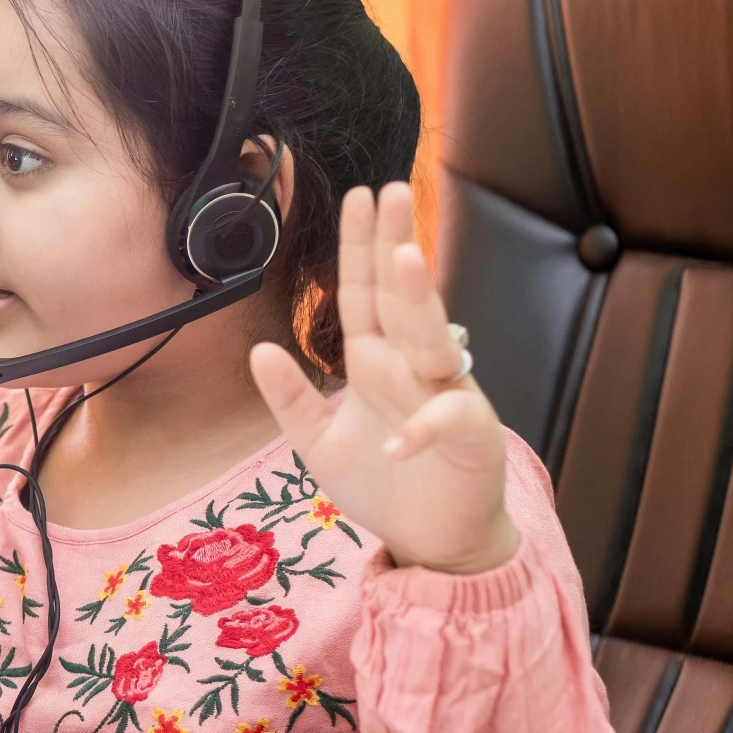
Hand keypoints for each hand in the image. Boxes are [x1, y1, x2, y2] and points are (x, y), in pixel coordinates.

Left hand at [248, 181, 518, 574]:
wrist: (432, 539)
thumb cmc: (382, 481)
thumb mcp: (318, 440)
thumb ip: (291, 398)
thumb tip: (260, 349)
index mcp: (378, 361)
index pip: (364, 294)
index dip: (359, 248)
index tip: (358, 196)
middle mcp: (414, 368)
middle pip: (402, 299)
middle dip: (394, 246)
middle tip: (391, 193)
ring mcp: (446, 397)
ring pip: (432, 342)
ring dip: (417, 304)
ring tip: (404, 261)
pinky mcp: (472, 438)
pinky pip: (448, 420)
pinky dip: (422, 427)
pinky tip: (396, 438)